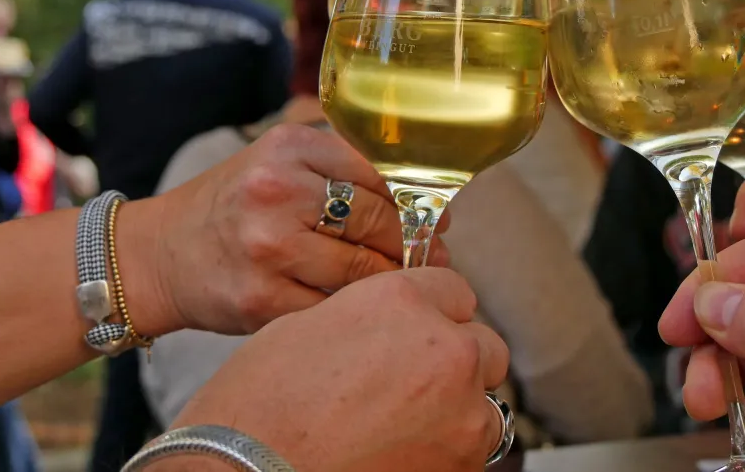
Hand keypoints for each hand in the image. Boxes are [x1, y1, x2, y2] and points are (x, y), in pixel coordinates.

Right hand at [120, 123, 450, 336]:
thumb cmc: (235, 206)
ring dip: (389, 282)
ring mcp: (268, 248)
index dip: (418, 202)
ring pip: (363, 271)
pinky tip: (357, 308)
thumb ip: (345, 168)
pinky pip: (334, 308)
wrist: (157, 256)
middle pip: (378, 222)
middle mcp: (277, 192)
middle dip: (411, 244)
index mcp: (290, 148)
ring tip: (397, 283)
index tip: (436, 219)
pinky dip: (352, 310)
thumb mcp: (281, 163)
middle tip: (429, 257)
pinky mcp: (261, 299)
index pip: (381, 174)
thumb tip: (430, 202)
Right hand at [174, 267, 509, 471]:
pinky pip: (479, 442)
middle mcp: (441, 345)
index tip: (419, 333)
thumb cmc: (258, 410)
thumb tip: (398, 323)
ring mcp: (460, 406)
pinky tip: (408, 450)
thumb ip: (373, 315)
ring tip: (406, 422)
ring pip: (486, 394)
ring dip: (459, 403)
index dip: (433, 313)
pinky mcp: (463, 458)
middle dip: (455, 357)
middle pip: (481, 340)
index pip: (453, 290)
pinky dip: (454, 446)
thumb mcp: (310, 325)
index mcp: (400, 300)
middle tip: (412, 382)